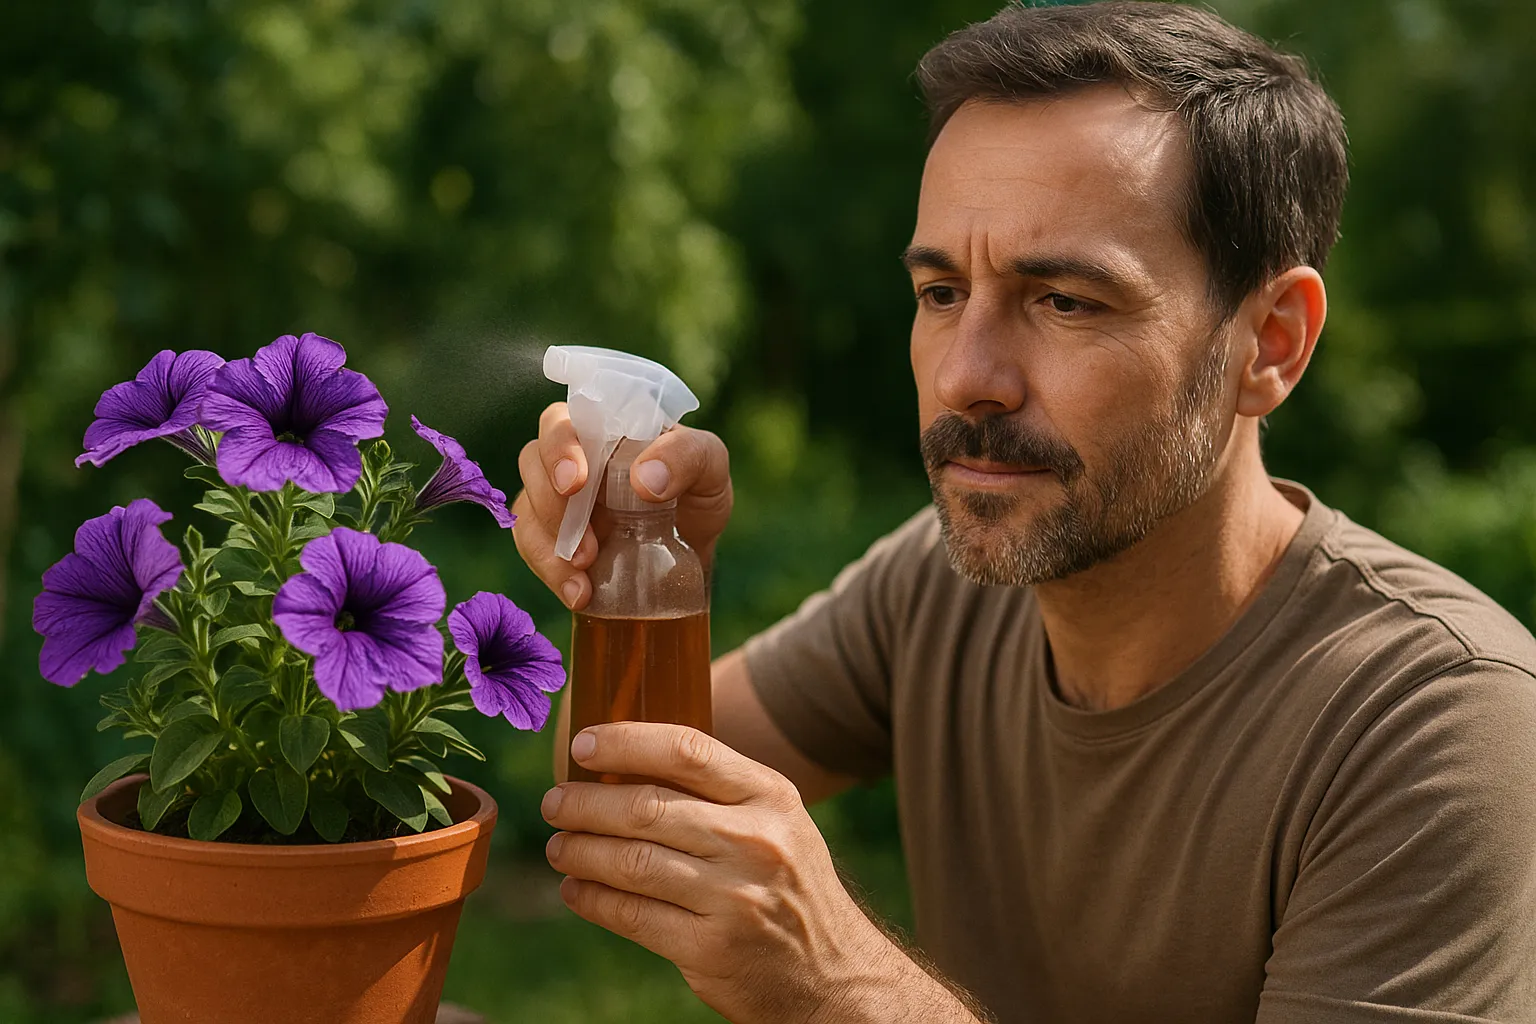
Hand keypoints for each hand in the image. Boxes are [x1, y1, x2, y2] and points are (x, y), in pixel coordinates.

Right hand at [512, 402, 732, 609]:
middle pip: (533, 460)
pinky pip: (531, 547)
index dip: (559, 447)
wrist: (692, 553)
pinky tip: (578, 594)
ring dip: (548, 544)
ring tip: (584, 572)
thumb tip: (644, 479)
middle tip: (584, 543)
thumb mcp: (711, 468)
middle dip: (550, 502)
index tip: (576, 484)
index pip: (562, 420)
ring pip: (526, 507)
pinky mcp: (552, 535)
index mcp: (603, 427)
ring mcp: (557, 496)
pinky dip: (549, 571)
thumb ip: (688, 457)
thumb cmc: (698, 494)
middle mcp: (572, 455)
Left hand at [541, 724, 981, 1023]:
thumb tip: (622, 761)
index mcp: (770, 796)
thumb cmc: (787, 884)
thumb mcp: (776, 821)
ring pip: (631, 862)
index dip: (625, 742)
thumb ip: (718, 791)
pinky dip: (593, 899)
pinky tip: (575, 890)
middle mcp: (756, 842)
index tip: (581, 744)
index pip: (687, 750)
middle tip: (555, 802)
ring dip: (580, 852)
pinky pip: (631, 915)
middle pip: (647, 807)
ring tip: (558, 847)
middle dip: (585, 803)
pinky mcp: (710, 949)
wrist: (833, 974)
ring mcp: (733, 898)